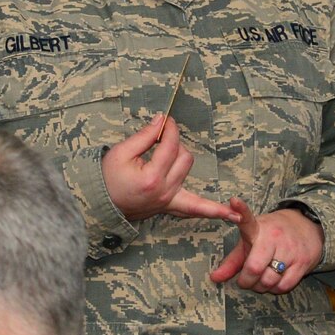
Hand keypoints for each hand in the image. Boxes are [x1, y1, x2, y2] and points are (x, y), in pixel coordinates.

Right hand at [102, 115, 237, 223]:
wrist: (100, 204)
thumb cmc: (107, 178)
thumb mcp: (120, 153)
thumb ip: (144, 136)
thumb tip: (161, 120)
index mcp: (152, 177)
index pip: (170, 145)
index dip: (170, 129)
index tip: (166, 120)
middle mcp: (165, 191)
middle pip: (184, 156)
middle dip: (174, 142)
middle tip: (158, 137)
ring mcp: (169, 201)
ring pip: (188, 170)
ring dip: (181, 157)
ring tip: (167, 151)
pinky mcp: (170, 206)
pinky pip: (195, 209)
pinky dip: (213, 211)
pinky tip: (233, 214)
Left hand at [210, 199, 323, 293]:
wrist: (307, 227)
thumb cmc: (271, 237)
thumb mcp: (250, 242)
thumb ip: (232, 262)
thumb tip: (214, 279)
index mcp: (257, 229)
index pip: (246, 219)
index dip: (240, 210)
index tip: (234, 201)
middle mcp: (273, 237)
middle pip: (254, 267)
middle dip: (247, 282)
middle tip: (246, 281)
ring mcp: (290, 250)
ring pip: (269, 280)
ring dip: (261, 287)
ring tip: (259, 282)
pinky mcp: (303, 262)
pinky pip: (284, 285)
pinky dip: (275, 289)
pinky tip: (273, 282)